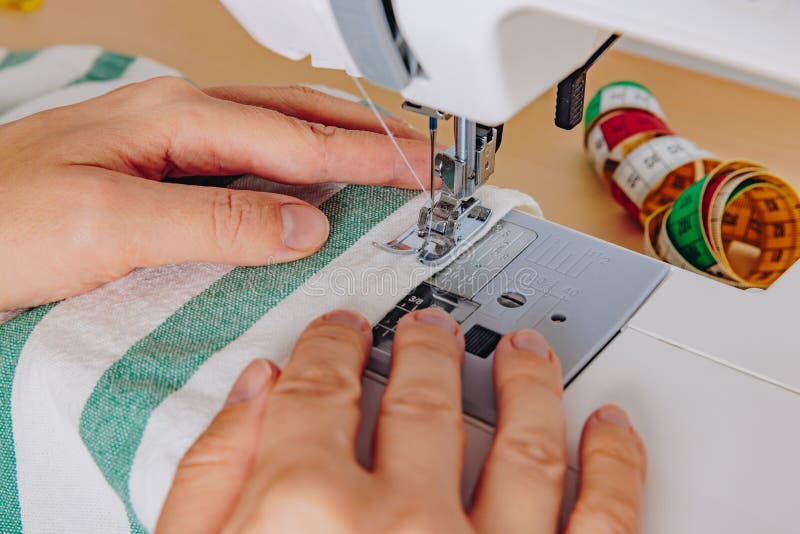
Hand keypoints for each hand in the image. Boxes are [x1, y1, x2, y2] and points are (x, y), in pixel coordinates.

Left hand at [0, 79, 429, 309]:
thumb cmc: (0, 223)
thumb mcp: (111, 226)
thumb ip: (214, 222)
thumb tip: (302, 225)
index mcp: (172, 118)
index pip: (295, 141)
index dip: (365, 159)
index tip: (419, 171)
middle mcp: (174, 116)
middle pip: (295, 116)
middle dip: (365, 134)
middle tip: (420, 153)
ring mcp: (165, 137)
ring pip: (274, 128)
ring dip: (334, 141)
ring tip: (382, 156)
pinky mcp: (157, 165)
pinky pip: (245, 154)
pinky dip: (293, 164)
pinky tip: (305, 179)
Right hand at [157, 308, 646, 532]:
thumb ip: (208, 478)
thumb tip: (252, 392)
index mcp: (301, 508)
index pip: (318, 386)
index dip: (329, 344)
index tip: (339, 333)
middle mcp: (398, 526)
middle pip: (419, 393)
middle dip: (423, 344)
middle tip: (427, 327)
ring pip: (523, 439)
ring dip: (526, 380)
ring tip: (525, 349)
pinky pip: (600, 519)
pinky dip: (613, 464)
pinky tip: (608, 428)